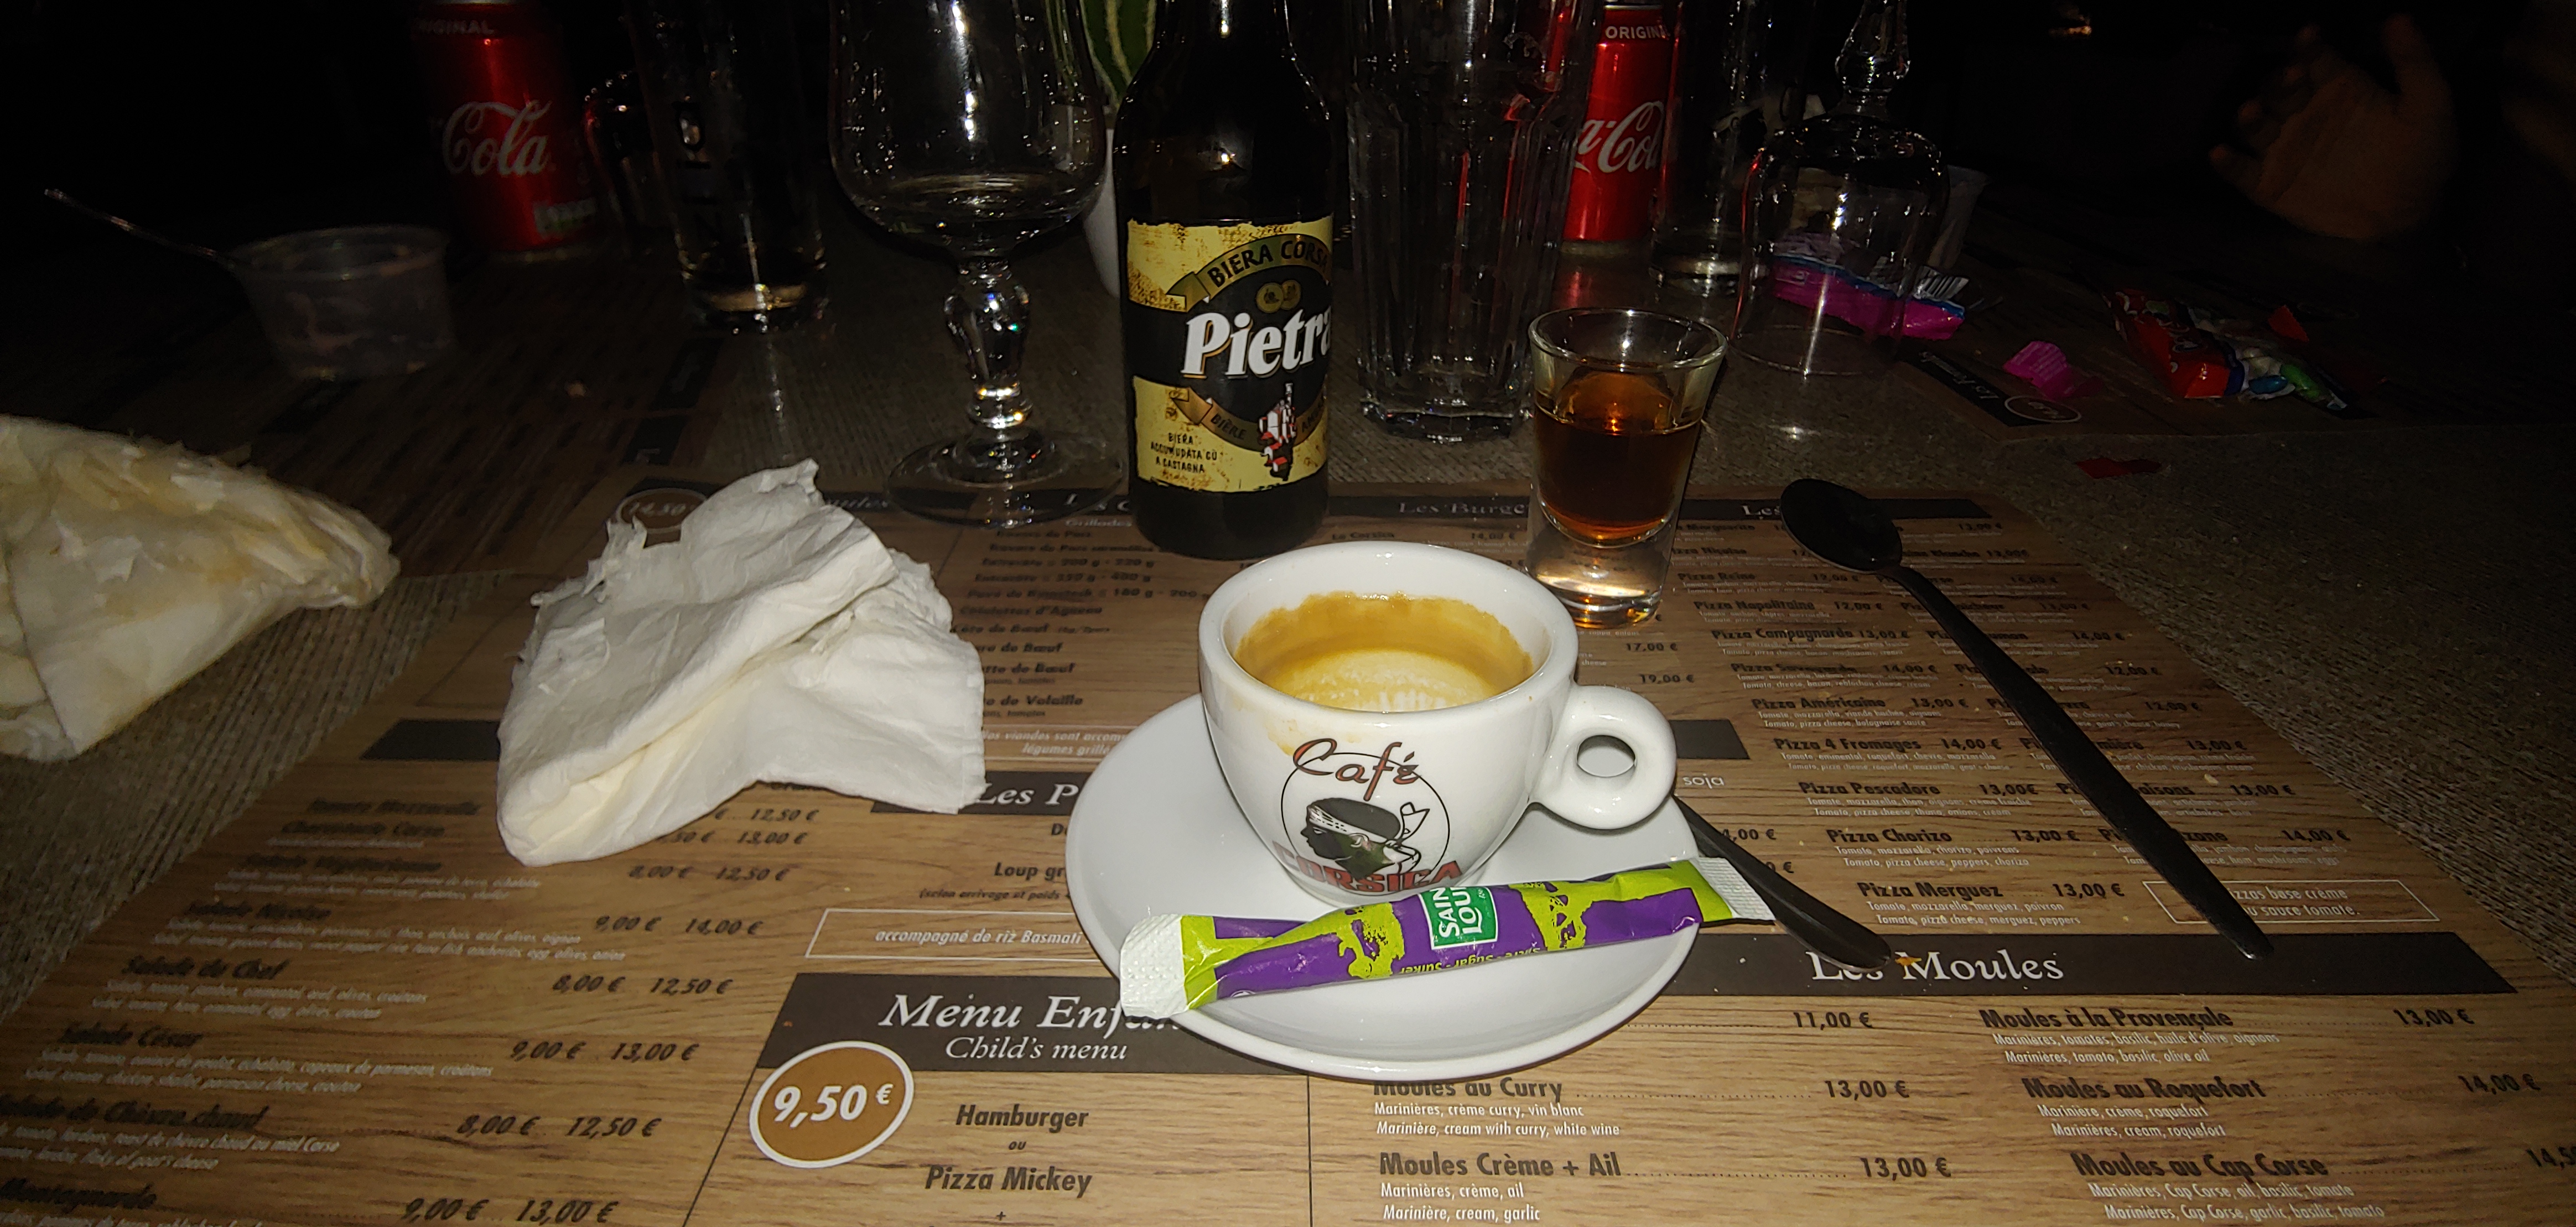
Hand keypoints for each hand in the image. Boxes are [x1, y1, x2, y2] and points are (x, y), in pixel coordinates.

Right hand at [2210, 15, 2457, 240]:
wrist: (2407, 217)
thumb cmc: (2421, 157)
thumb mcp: (2430, 106)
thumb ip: (2415, 63)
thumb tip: (2399, 18)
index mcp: (2337, 88)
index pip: (2315, 60)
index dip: (2309, 46)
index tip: (2309, 35)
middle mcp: (2304, 113)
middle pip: (2279, 89)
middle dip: (2280, 81)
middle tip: (2293, 77)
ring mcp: (2284, 149)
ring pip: (2255, 126)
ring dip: (2250, 116)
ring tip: (2251, 111)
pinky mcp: (2270, 185)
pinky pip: (2241, 173)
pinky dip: (2228, 164)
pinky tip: (2220, 154)